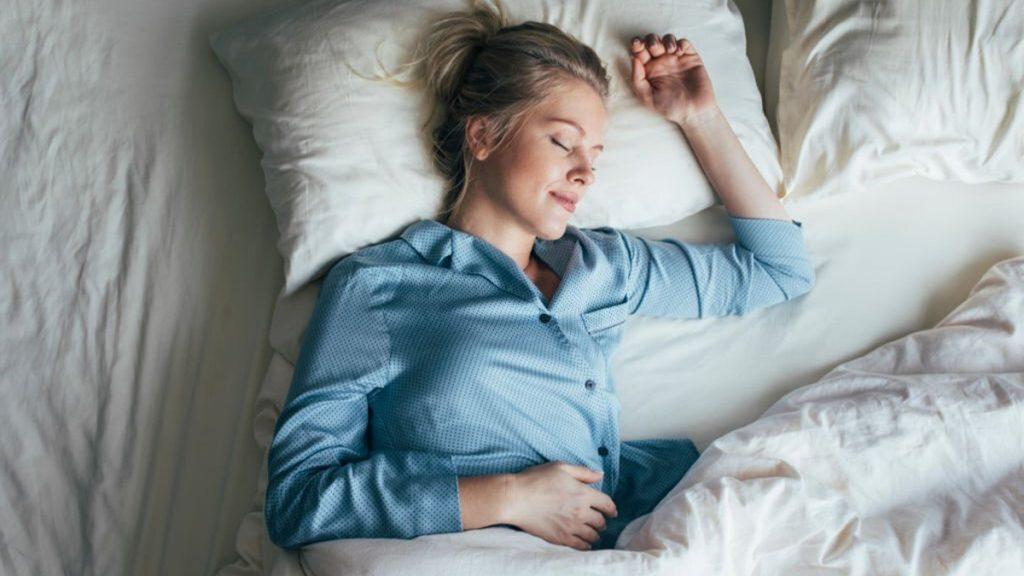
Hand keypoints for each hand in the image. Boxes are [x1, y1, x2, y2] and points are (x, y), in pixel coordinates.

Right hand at [502, 461, 617, 550]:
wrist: (515, 498)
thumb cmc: (536, 479)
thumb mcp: (560, 467)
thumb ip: (583, 472)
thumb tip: (600, 475)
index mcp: (583, 493)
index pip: (607, 504)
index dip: (612, 508)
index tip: (612, 512)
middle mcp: (581, 512)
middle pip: (601, 521)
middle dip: (602, 521)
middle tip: (599, 521)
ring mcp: (571, 527)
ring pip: (593, 535)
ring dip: (595, 533)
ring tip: (592, 532)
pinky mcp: (561, 538)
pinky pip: (581, 545)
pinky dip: (586, 544)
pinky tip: (584, 542)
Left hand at [628, 33, 718, 126]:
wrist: (693, 112)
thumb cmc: (669, 107)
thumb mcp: (647, 97)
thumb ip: (637, 79)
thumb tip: (633, 58)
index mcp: (648, 70)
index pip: (640, 52)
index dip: (637, 45)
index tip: (637, 44)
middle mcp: (661, 62)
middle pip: (652, 41)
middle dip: (651, 40)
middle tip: (654, 48)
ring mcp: (676, 59)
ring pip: (668, 39)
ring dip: (666, 40)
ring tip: (669, 51)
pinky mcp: (690, 57)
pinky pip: (684, 43)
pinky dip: (680, 43)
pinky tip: (678, 52)